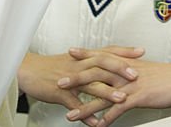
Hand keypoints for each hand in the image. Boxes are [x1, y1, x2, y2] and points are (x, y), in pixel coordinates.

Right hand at [17, 46, 142, 115]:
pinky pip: (74, 104)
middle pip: (102, 64)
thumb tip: (108, 62)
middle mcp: (79, 65)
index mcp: (83, 57)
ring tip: (122, 99)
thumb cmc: (51, 67)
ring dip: (107, 92)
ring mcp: (70, 79)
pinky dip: (85, 114)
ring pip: (91, 84)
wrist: (28, 71)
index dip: (124, 51)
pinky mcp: (60, 93)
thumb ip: (91, 62)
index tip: (141, 52)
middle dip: (120, 69)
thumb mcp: (73, 61)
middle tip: (136, 75)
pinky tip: (96, 122)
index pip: (107, 51)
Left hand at [64, 57, 170, 126]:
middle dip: (76, 79)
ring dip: (86, 106)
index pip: (102, 56)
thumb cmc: (165, 76)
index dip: (85, 55)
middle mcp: (125, 72)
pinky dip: (108, 118)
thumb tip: (120, 74)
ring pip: (103, 95)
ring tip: (71, 115)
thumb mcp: (144, 70)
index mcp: (126, 64)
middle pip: (96, 73)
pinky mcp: (139, 97)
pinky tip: (98, 126)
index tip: (70, 53)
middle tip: (59, 83)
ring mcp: (131, 85)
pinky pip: (119, 109)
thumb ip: (129, 71)